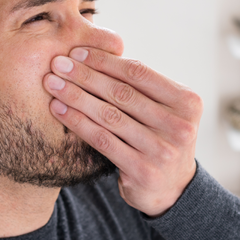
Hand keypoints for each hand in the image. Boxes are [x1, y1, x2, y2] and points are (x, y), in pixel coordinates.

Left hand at [44, 47, 202, 216]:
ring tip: (52, 84)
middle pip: (122, 93)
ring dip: (76, 97)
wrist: (171, 188)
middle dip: (85, 76)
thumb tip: (94, 51)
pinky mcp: (143, 171)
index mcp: (187, 102)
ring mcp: (162, 150)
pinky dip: (77, 122)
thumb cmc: (159, 138)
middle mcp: (179, 125)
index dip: (105, 61)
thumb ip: (140, 87)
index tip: (77, 52)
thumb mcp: (162, 110)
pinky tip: (58, 110)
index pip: (139, 73)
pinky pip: (102, 140)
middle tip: (57, 64)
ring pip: (109, 116)